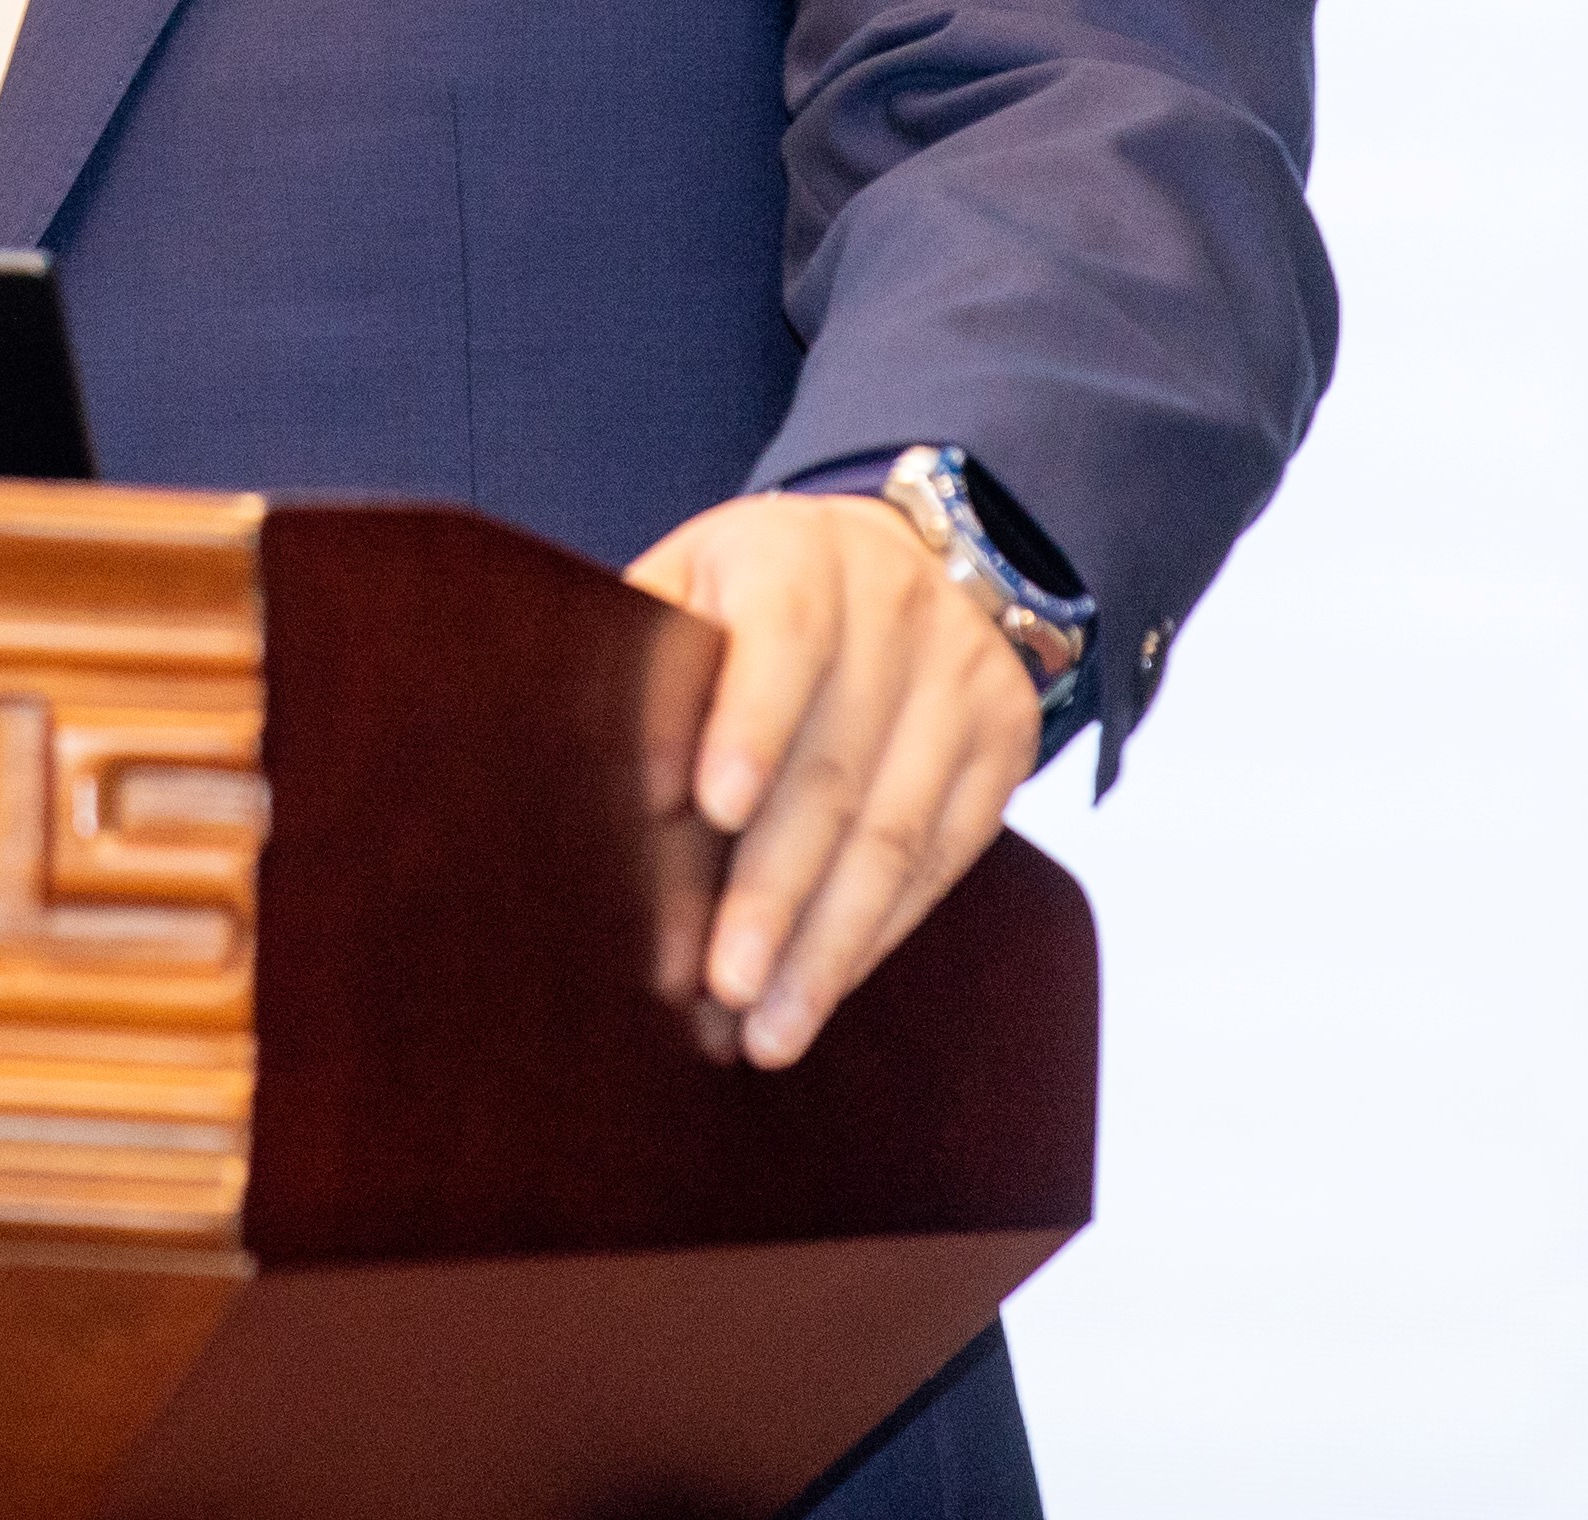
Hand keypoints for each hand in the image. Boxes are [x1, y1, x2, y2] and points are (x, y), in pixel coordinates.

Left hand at [620, 487, 1046, 1069]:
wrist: (913, 558)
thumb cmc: (758, 590)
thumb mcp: (694, 579)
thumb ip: (646, 650)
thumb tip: (582, 766)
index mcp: (798, 559)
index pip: (782, 638)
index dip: (746, 724)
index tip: (708, 808)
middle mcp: (896, 613)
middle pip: (836, 768)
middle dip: (775, 888)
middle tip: (723, 982)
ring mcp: (962, 684)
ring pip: (896, 834)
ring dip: (828, 944)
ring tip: (768, 1029)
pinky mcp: (1005, 748)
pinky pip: (942, 861)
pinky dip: (877, 935)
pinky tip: (824, 990)